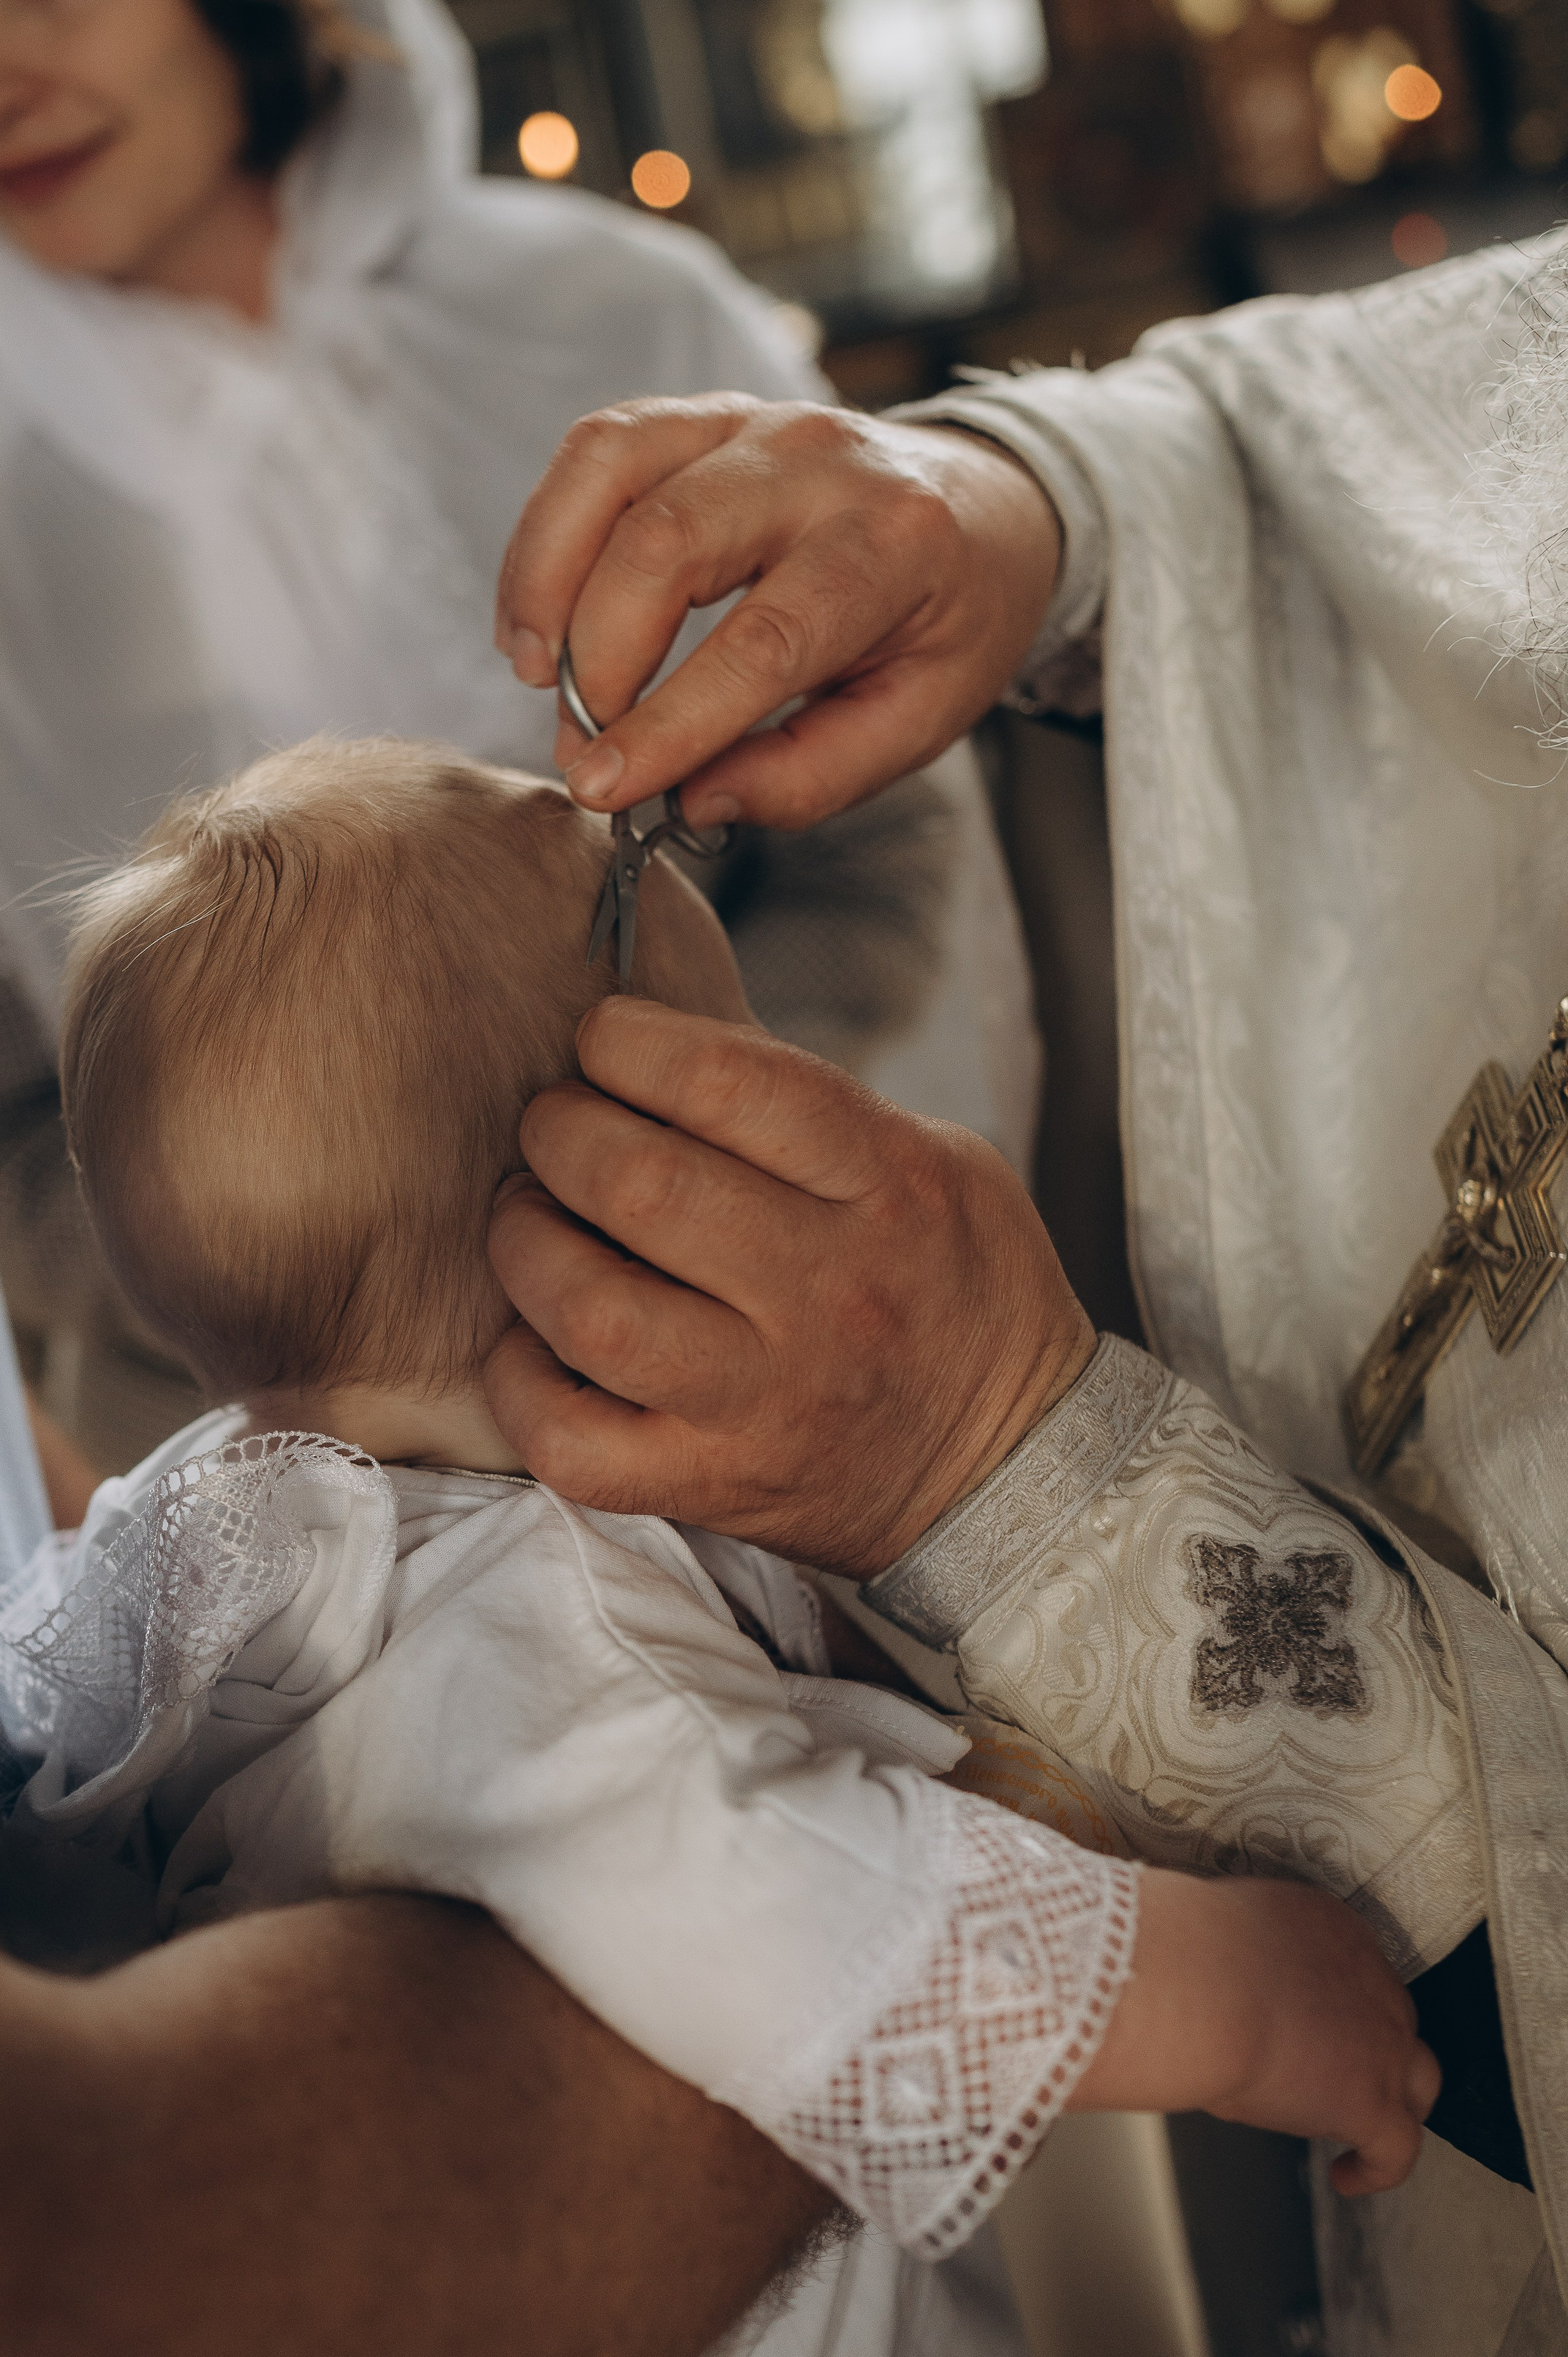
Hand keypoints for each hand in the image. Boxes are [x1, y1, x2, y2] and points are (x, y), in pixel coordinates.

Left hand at [483, 998, 1092, 1573]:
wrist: (1011, 1466)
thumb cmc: (954, 1285)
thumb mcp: (935, 1160)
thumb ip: (811, 1110)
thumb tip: (652, 1057)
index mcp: (889, 1185)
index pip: (728, 1084)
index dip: (630, 1043)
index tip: (602, 1039)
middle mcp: (829, 1294)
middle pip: (639, 1185)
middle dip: (561, 1132)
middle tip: (555, 1129)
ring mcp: (768, 1401)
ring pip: (593, 1312)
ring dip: (527, 1246)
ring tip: (529, 1221)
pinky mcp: (718, 1485)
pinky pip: (573, 1442)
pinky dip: (520, 1382)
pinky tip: (533, 1339)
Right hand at [493, 396, 1061, 828]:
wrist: (984, 507)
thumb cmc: (949, 623)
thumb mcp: (922, 720)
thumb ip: (815, 773)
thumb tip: (696, 799)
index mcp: (897, 544)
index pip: (763, 640)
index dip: (671, 721)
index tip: (604, 786)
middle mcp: (821, 462)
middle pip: (667, 543)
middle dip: (600, 661)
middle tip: (581, 749)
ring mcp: (755, 421)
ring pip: (612, 471)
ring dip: (549, 580)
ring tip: (537, 673)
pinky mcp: (703, 414)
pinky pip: (598, 449)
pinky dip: (548, 535)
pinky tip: (539, 617)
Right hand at [1071, 1872, 1439, 2196]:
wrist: (1199, 1985)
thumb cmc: (1186, 1953)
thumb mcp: (1222, 1936)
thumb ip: (1238, 1957)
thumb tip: (1214, 1987)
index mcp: (1330, 1926)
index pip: (1350, 1968)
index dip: (1332, 2001)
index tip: (1304, 2022)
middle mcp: (1370, 1977)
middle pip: (1389, 2017)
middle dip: (1365, 2044)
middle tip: (1326, 2070)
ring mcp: (1383, 2040)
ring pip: (1419, 2076)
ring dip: (1393, 2098)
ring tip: (1363, 2126)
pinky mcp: (1376, 2101)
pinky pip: (1399, 2149)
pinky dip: (1377, 2168)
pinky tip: (1347, 2176)